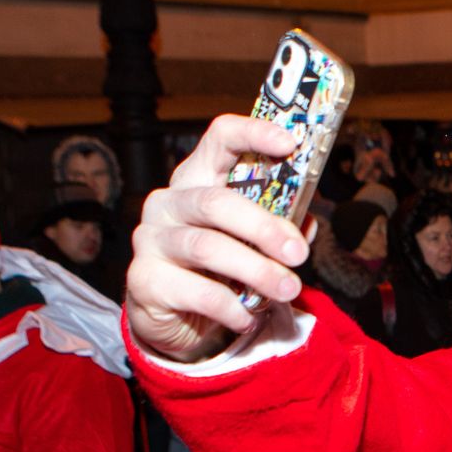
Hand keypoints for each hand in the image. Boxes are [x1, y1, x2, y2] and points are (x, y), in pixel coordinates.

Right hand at [126, 115, 311, 361]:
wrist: (176, 317)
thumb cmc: (220, 266)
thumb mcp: (255, 241)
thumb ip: (283, 226)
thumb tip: (307, 224)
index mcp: (199, 179)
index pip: (219, 139)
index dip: (253, 134)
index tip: (289, 142)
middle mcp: (168, 202)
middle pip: (216, 202)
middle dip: (264, 228)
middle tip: (298, 254)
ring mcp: (150, 239)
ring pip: (207, 248)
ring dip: (256, 271)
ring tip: (287, 289)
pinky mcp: (144, 280)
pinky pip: (196, 292)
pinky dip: (231, 307)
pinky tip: (248, 317)